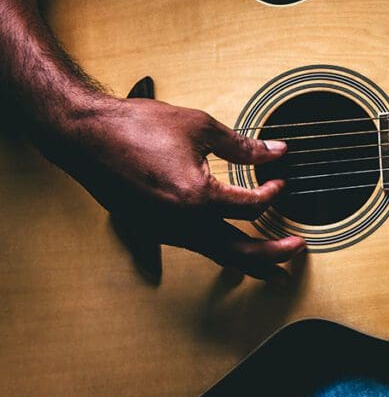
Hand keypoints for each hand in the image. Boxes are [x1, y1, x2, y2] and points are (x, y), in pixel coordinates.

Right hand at [48, 94, 304, 280]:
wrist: (84, 135)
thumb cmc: (134, 127)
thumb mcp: (199, 128)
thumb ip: (243, 146)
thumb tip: (277, 152)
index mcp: (196, 197)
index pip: (251, 207)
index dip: (272, 194)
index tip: (280, 183)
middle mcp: (181, 223)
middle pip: (239, 250)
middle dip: (273, 254)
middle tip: (297, 250)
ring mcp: (165, 231)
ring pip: (216, 254)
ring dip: (249, 262)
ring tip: (275, 269)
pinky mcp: (153, 230)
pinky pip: (195, 247)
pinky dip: (220, 251)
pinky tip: (232, 251)